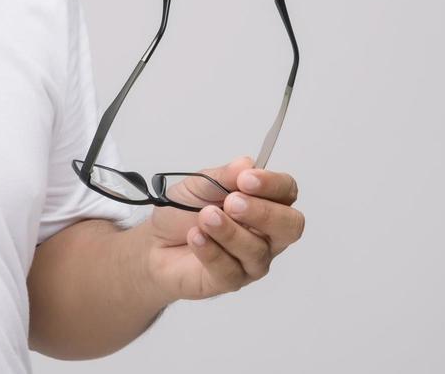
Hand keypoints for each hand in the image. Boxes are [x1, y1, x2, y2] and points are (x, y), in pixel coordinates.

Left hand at [141, 155, 304, 301]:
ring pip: (256, 250)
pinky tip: (196, 237)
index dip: (272, 184)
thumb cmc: (182, 212)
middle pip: (290, 226)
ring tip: (204, 218)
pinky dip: (211, 250)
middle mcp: (266, 233)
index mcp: (264, 202)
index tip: (246, 178)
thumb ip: (224, 175)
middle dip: (263, 212)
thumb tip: (247, 164)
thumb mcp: (199, 184)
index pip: (286, 191)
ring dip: (228, 231)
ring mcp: (252, 260)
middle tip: (231, 202)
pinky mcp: (232, 281)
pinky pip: (230, 269)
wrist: (154, 243)